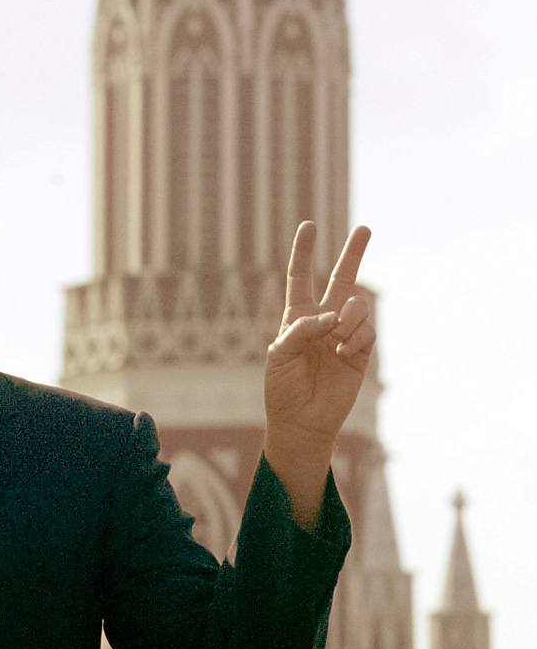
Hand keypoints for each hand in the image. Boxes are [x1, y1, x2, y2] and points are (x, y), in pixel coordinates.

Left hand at [263, 222, 374, 525]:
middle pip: (340, 279)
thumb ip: (302, 329)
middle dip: (353, 254)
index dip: (303, 252)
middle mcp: (323, 322)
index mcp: (297, 318)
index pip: (300, 277)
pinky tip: (344, 352)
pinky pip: (367, 331)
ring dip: (350, 315)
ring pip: (357, 306)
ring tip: (338, 334)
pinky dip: (357, 337)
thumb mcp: (280, 355)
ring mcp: (344, 336)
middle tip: (365, 228)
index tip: (308, 225)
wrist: (302, 423)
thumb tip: (333, 316)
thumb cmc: (283, 389)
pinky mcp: (361, 353)